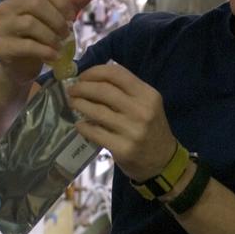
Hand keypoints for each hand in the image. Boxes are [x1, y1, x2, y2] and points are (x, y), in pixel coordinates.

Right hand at [0, 0, 94, 85]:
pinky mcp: (1, 47)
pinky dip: (45, 51)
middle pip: (35, 3)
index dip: (61, 1)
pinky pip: (26, 46)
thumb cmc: (38, 38)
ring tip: (60, 46)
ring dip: (52, 36)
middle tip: (67, 33)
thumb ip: (72, 4)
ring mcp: (0, 26)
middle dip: (57, 19)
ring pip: (30, 23)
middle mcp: (5, 7)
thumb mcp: (56, 19)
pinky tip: (55, 57)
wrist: (21, 67)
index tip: (71, 18)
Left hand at [67, 63, 177, 181]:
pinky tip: (79, 124)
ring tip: (73, 103)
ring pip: (96, 111)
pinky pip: (95, 133)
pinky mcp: (123, 149)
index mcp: (148, 95)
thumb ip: (125, 91)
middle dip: (82, 87)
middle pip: (103, 90)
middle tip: (72, 90)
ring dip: (79, 104)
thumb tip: (93, 80)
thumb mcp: (146, 104)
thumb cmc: (151, 129)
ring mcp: (132, 131)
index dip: (94, 72)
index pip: (116, 74)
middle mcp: (142, 110)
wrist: (163, 161)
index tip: (83, 76)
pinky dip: (83, 126)